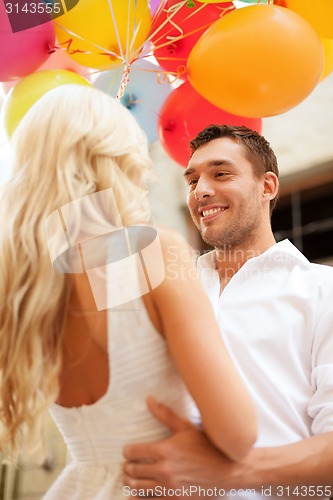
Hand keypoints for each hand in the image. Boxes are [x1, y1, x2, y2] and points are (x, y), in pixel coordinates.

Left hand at [123, 398, 238, 492]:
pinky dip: (139, 499)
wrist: (228, 470)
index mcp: (165, 450)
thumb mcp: (186, 427)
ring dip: (131, 483)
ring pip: (137, 488)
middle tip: (128, 466)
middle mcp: (164, 469)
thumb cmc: (207, 446)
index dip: (127, 452)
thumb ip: (165, 415)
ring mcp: (169, 488)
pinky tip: (138, 495)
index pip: (133, 452)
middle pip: (132, 471)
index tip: (128, 452)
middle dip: (128, 467)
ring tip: (131, 479)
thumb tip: (148, 400)